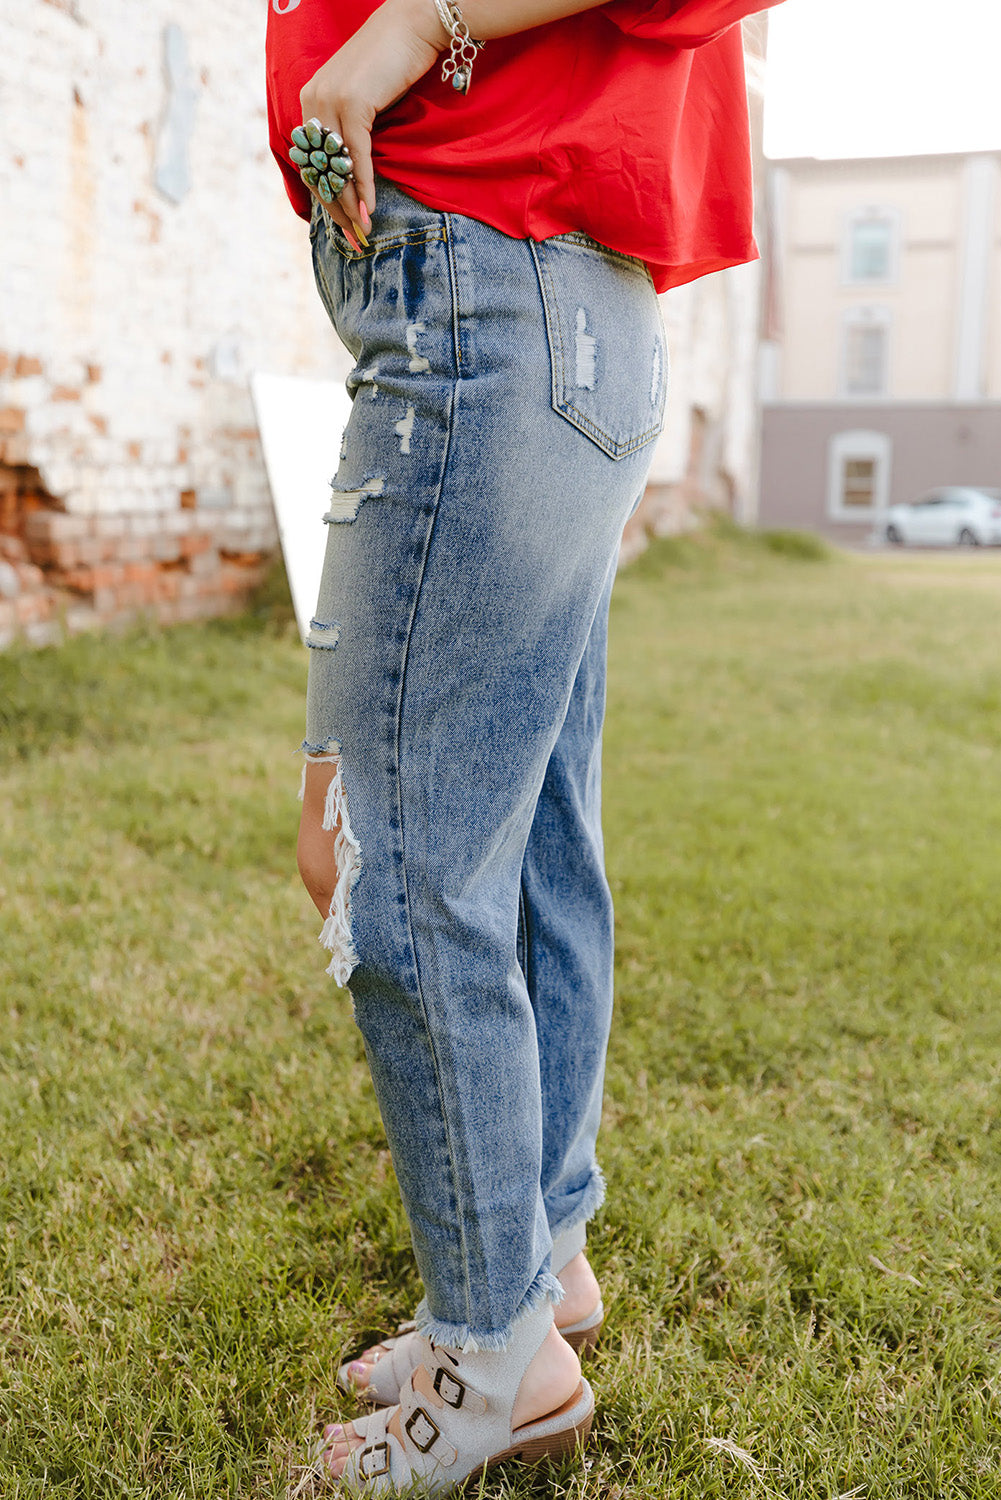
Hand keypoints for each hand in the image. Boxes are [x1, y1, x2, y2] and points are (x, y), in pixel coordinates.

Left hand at [298, 0, 446, 245]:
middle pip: (320, 168)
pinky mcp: (353, 104)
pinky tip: (371, 210)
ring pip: (337, 167)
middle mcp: (313, 99)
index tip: (344, 224)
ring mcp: (331, 100)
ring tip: (364, 232)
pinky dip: (365, 186)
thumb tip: (353, 168)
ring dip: (351, 205)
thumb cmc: (395, 62)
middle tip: (353, 238)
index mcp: (311, 99)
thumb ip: (350, 126)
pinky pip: (357, 157)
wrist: (414, 26)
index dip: (327, 197)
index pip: (312, 161)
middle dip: (337, 209)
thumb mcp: (364, 97)